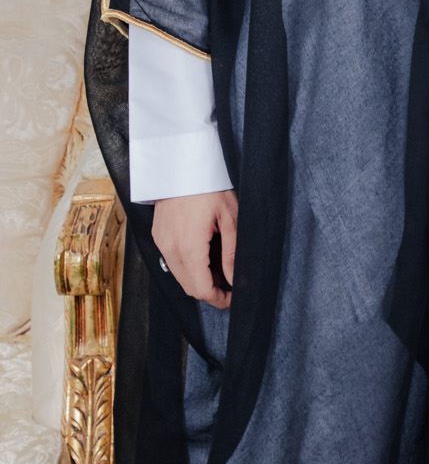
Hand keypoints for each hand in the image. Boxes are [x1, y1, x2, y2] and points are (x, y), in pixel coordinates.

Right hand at [152, 190, 236, 307]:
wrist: (183, 163)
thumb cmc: (210, 186)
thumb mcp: (230, 217)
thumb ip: (232, 252)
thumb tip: (235, 280)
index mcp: (189, 247)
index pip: (201, 289)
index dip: (218, 299)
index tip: (233, 299)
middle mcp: (170, 248)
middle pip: (189, 286)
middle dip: (210, 291)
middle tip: (230, 284)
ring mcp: (161, 242)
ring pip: (179, 275)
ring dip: (198, 279)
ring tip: (219, 267)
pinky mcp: (158, 235)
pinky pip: (171, 261)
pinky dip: (187, 266)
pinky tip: (203, 254)